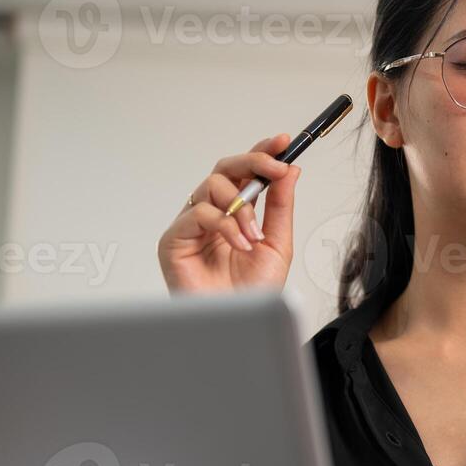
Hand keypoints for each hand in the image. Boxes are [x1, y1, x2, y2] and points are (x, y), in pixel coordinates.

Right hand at [157, 134, 300, 293]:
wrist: (240, 324)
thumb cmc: (253, 293)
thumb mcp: (278, 244)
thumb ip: (280, 207)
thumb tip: (290, 171)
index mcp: (238, 213)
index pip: (246, 173)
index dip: (262, 153)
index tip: (283, 141)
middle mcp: (213, 214)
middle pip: (225, 168)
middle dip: (253, 162)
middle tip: (276, 167)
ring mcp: (192, 225)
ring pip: (212, 186)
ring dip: (242, 206)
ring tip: (254, 234)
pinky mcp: (175, 239)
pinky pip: (198, 212)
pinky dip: (224, 224)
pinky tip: (239, 243)